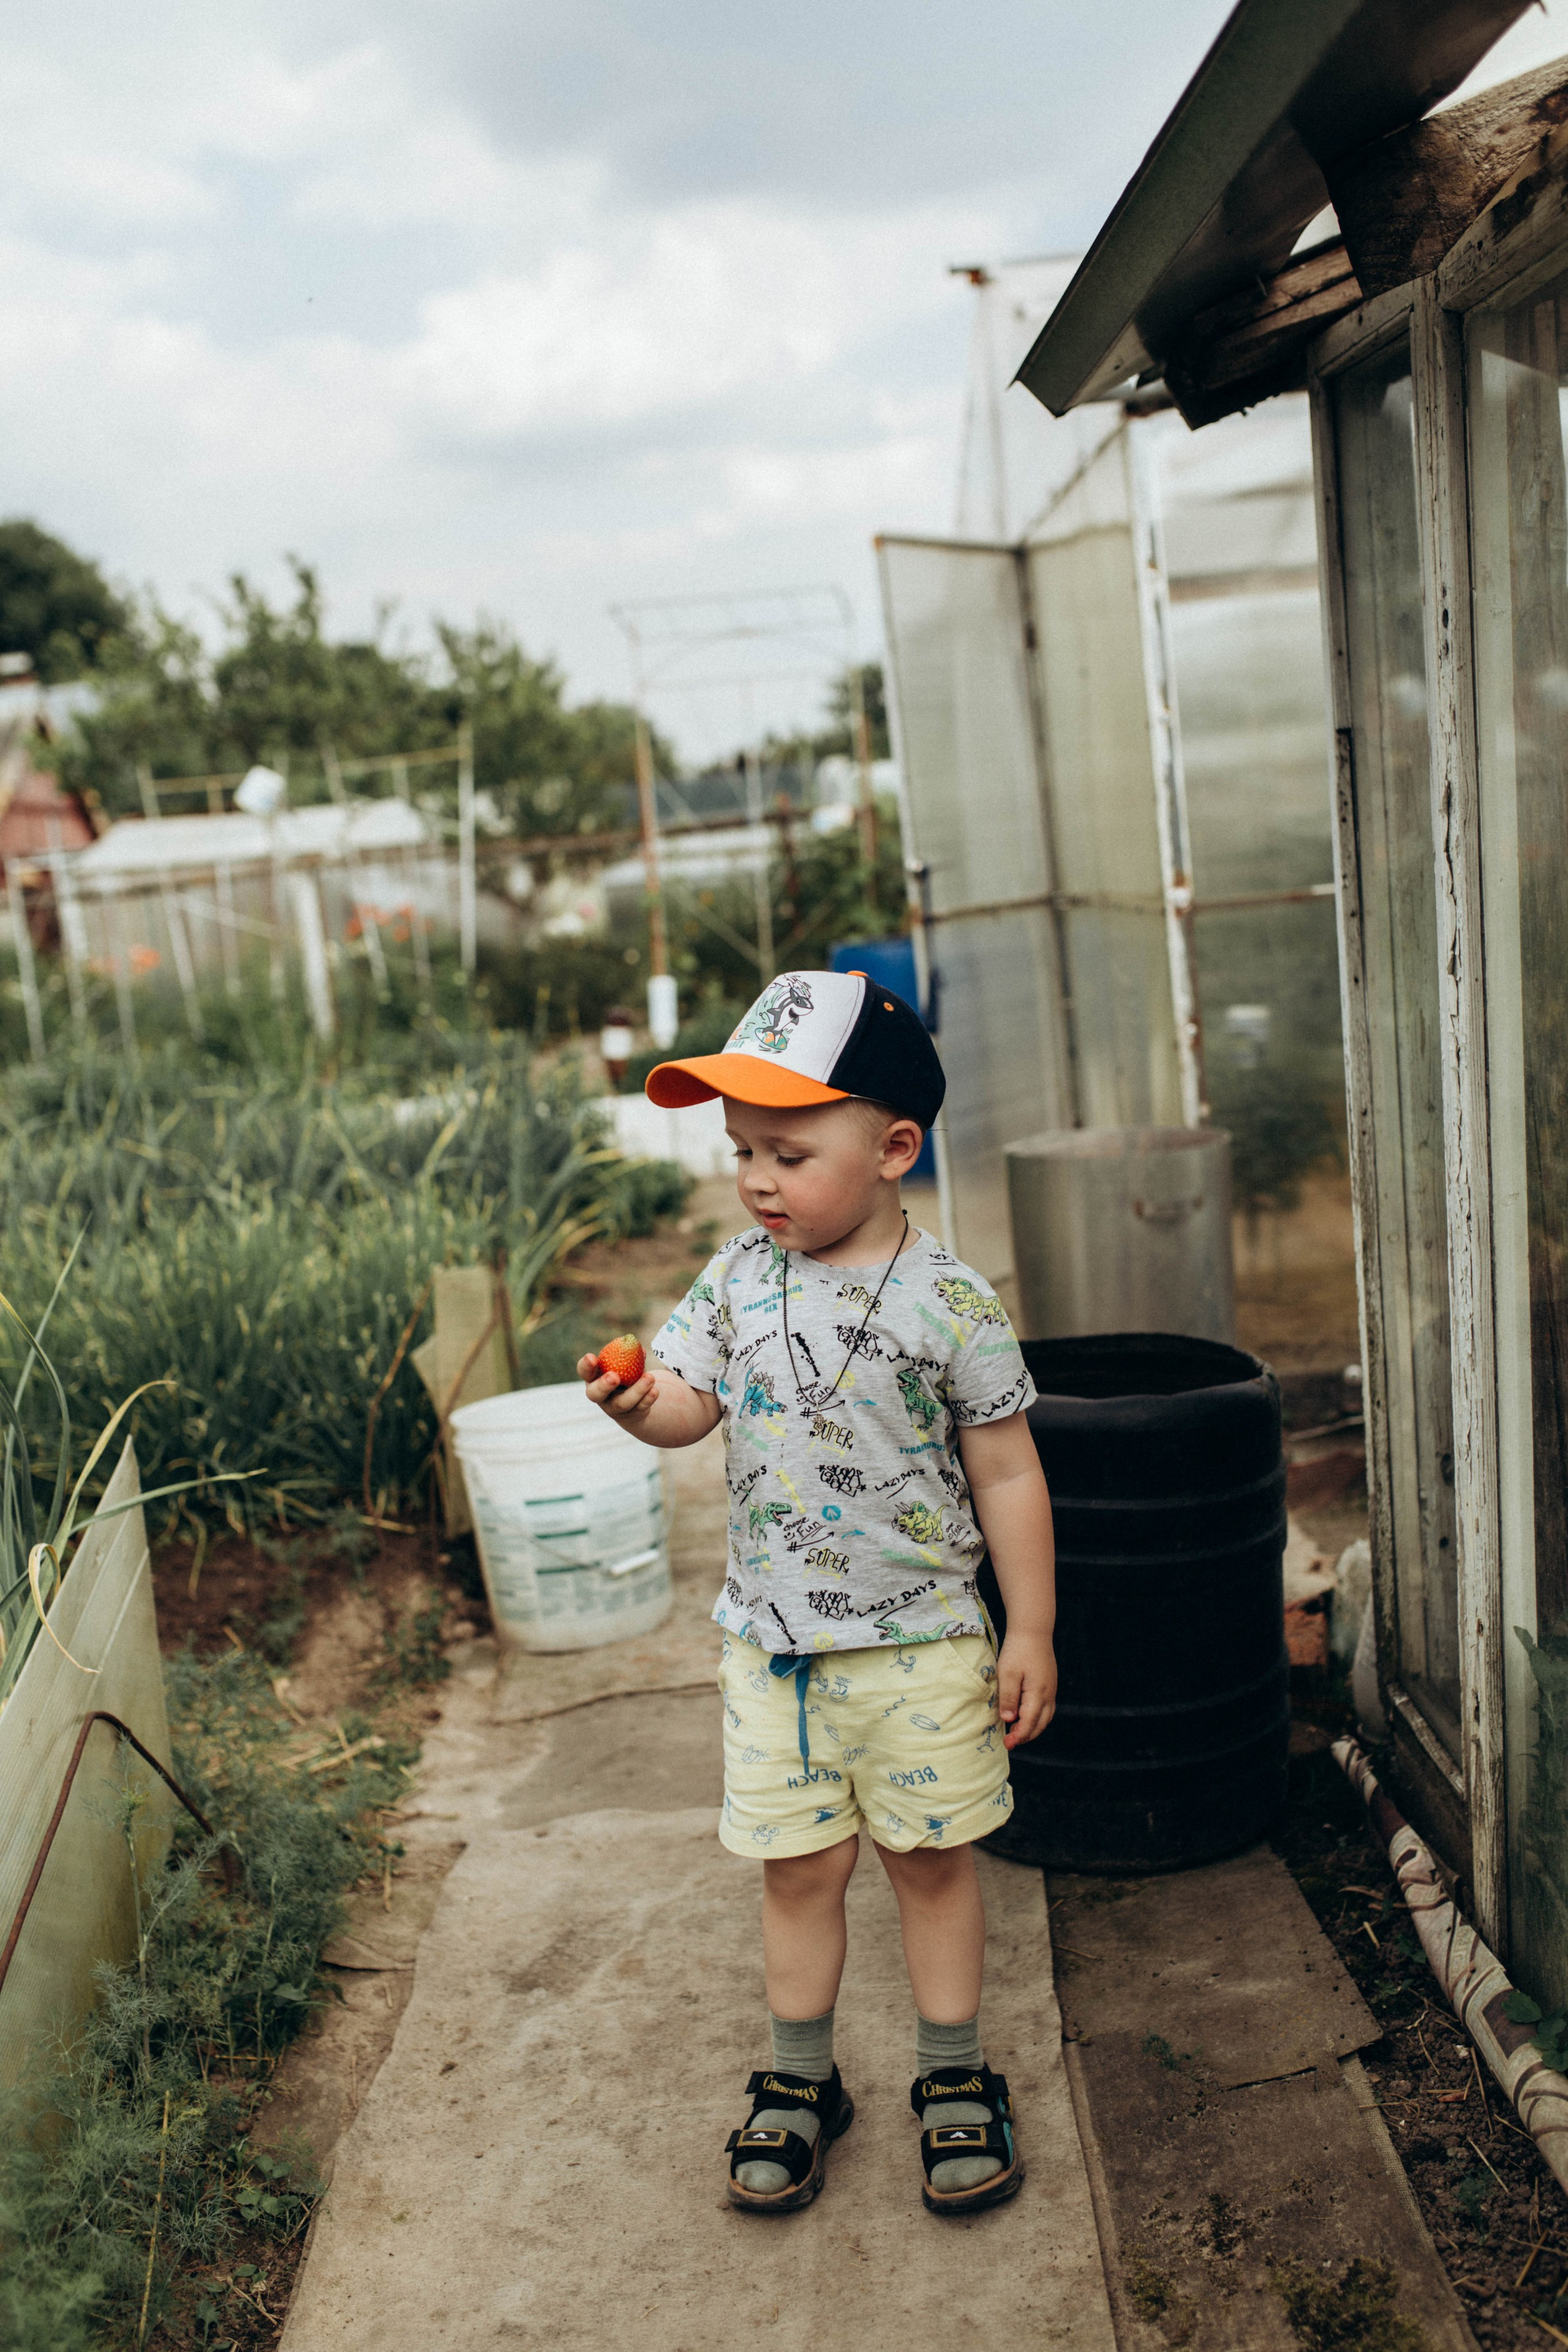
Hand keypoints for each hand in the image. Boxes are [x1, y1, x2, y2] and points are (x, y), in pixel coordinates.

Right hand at [578, 1351, 658, 1423]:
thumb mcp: (625, 1366)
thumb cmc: (625, 1377)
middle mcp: (600, 1396)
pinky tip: (654, 1390)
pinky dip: (648, 1399)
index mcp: (594, 1378)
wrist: (635, 1405)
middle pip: (596, 1394)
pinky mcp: (631, 1416)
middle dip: (604, 1385)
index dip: (586, 1365)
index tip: (592, 1357)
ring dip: (637, 1390)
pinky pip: (639, 1408)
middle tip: (614, 1377)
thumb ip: (630, 1356)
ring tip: (650, 1378)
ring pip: (622, 1403)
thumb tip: (638, 1346)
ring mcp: (614, 1408)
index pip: (584, 1372)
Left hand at [996, 1628, 1056, 1748]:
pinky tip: (1025, 1717)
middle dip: (1026, 1736)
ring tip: (1017, 1733)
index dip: (1019, 1736)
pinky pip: (1046, 1708)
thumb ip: (1009, 1697)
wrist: (1033, 1630)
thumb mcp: (1008, 1673)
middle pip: (1041, 1724)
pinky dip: (1037, 1718)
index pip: (1030, 1722)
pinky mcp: (1050, 1684)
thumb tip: (1009, 1720)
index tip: (1007, 1744)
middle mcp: (1048, 1694)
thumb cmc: (1018, 1650)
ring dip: (1033, 1728)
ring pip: (1045, 1717)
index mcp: (1038, 1693)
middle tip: (1010, 1742)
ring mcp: (1051, 1689)